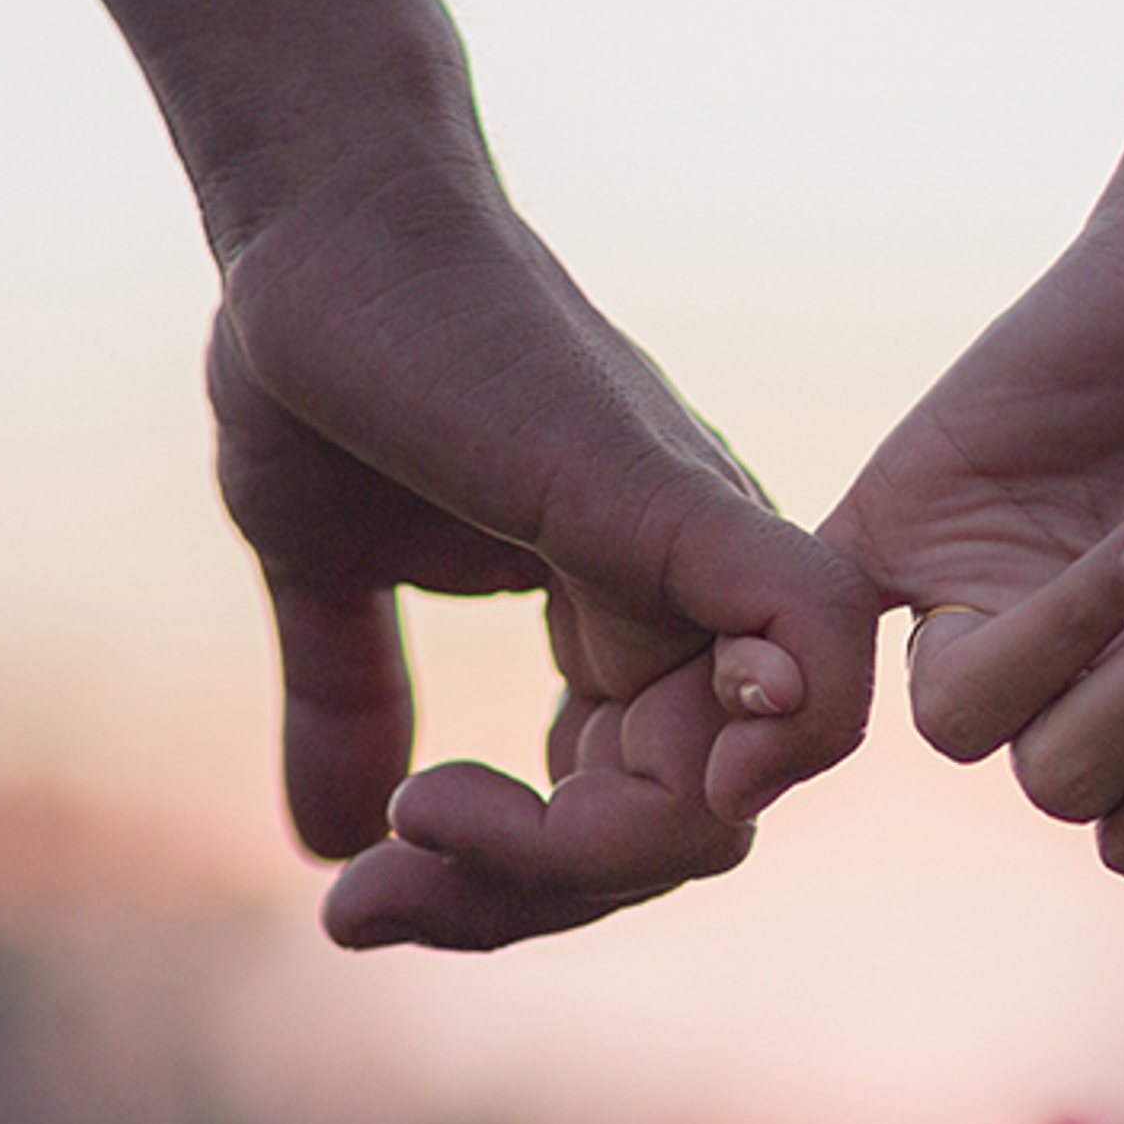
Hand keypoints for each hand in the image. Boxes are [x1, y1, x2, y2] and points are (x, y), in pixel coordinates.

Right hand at [207, 156, 874, 948]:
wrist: (311, 220)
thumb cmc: (325, 362)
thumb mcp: (329, 572)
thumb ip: (350, 702)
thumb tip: (330, 846)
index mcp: (623, 620)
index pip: (632, 821)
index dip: (507, 891)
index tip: (362, 898)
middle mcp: (685, 600)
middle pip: (684, 836)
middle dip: (523, 900)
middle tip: (373, 903)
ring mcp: (693, 551)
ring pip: (729, 792)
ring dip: (563, 861)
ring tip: (412, 825)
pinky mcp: (677, 498)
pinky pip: (812, 638)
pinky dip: (774, 732)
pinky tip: (604, 784)